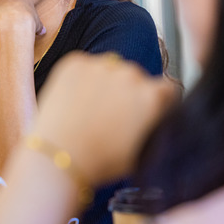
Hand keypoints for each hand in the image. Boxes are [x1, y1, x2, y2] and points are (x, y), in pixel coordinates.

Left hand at [0, 0, 44, 36]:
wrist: (17, 22)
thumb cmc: (29, 21)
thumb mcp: (37, 23)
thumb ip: (38, 25)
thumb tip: (42, 31)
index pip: (19, 0)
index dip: (18, 10)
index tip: (20, 18)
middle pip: (4, 1)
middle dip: (4, 10)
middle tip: (7, 21)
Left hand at [31, 52, 178, 185]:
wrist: (59, 158)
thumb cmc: (99, 161)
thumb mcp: (143, 152)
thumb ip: (155, 128)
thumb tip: (156, 118)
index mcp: (152, 97)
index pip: (165, 89)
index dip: (155, 101)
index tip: (143, 110)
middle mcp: (131, 75)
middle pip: (135, 77)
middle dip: (127, 93)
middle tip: (110, 115)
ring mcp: (102, 65)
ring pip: (109, 69)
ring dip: (104, 83)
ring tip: (88, 110)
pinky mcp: (75, 62)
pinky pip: (83, 66)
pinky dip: (79, 79)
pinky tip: (73, 102)